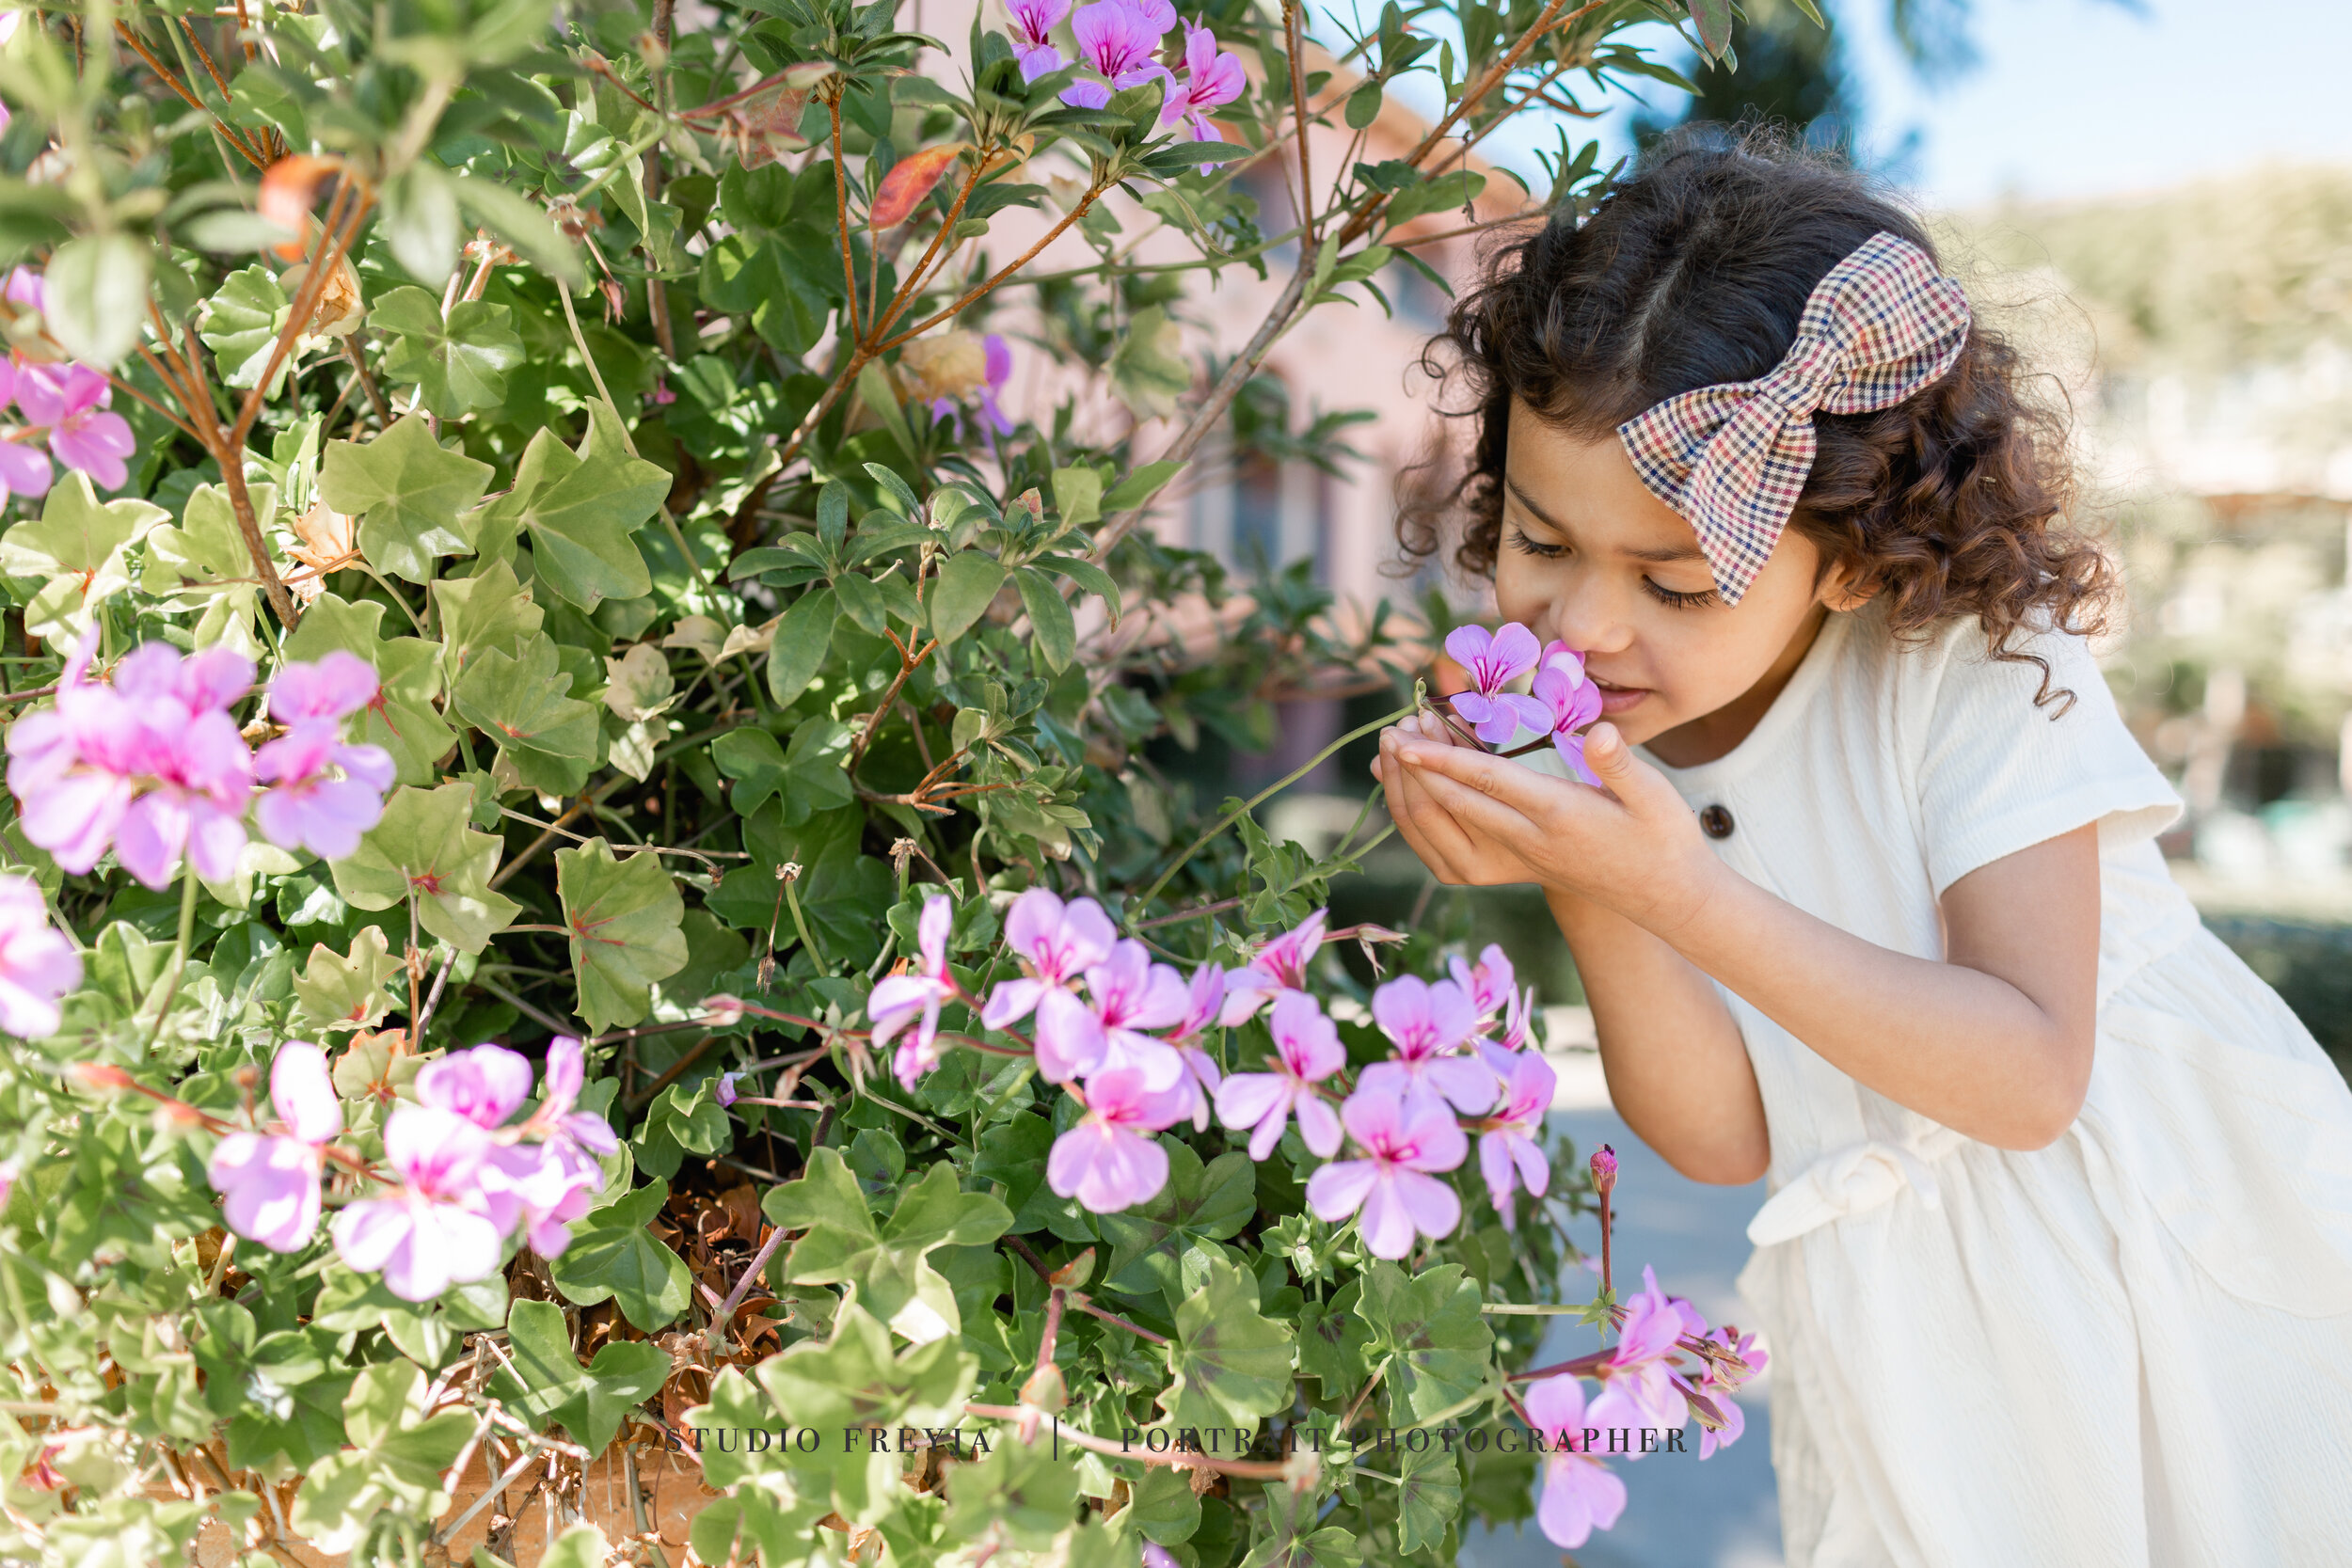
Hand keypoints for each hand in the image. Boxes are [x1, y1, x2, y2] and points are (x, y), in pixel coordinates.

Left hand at [1373, 718, 1722, 937]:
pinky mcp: (1512, 866)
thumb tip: (1601, 733)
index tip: (1408, 739)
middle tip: (1389, 731)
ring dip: (1412, 793)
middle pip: (1456, 803)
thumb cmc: (1662, 836)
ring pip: (1447, 829)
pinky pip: (1451, 848)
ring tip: (1387, 754)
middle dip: (1416, 769)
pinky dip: (1421, 820)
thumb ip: (1620, 763)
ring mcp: (1516, 857)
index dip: (1445, 759)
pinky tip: (1407, 792)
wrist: (1663, 895)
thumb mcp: (1654, 794)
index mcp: (1559, 813)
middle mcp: (1528, 839)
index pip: (1489, 781)